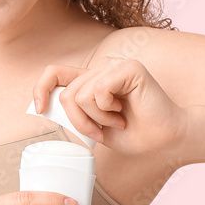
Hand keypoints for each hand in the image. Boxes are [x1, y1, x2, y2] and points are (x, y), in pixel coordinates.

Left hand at [32, 57, 189, 157]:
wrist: (165, 140)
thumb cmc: (134, 134)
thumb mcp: (94, 126)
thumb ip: (73, 114)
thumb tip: (44, 107)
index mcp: (92, 79)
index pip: (54, 73)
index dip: (40, 89)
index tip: (39, 110)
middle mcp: (101, 68)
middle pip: (66, 94)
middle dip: (79, 122)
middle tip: (100, 132)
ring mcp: (114, 65)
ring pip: (79, 95)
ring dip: (96, 119)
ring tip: (117, 121)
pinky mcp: (128, 67)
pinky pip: (98, 90)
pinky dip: (107, 110)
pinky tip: (124, 113)